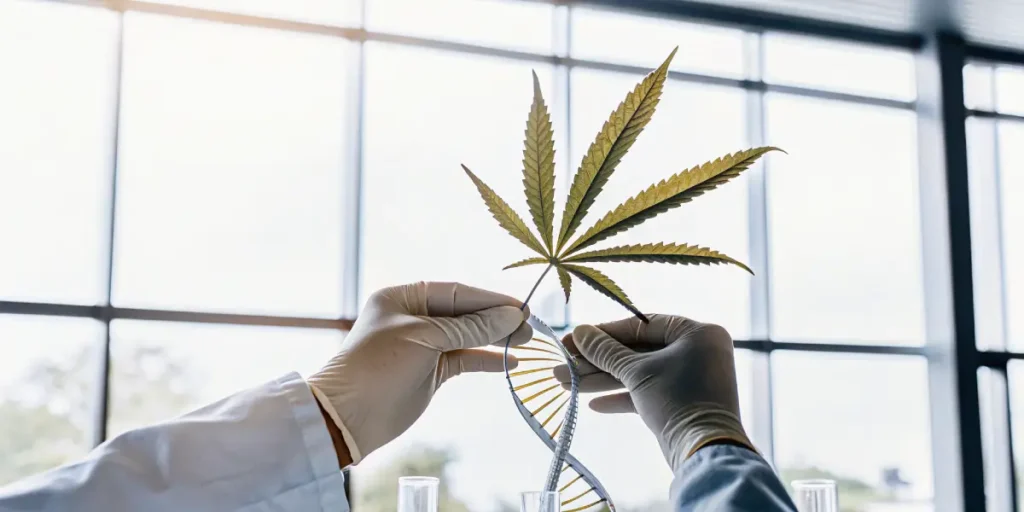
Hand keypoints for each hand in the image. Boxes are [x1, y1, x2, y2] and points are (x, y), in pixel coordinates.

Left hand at [308, 282, 531, 464]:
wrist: (348, 417)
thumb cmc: (377, 368)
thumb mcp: (425, 339)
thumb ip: (471, 327)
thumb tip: (511, 317)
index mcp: (403, 298)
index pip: (456, 292)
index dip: (490, 300)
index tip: (521, 308)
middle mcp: (413, 318)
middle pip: (464, 313)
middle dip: (496, 319)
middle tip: (529, 327)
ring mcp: (423, 345)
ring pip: (466, 336)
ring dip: (494, 339)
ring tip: (526, 342)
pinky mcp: (430, 371)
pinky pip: (463, 359)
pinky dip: (485, 360)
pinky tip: (509, 362)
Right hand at [553, 314, 753, 470]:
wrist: (703, 453)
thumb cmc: (677, 400)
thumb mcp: (637, 372)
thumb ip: (606, 351)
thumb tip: (580, 331)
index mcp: (697, 333)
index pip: (642, 325)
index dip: (604, 333)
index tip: (574, 338)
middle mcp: (697, 352)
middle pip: (637, 351)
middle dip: (597, 362)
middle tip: (563, 363)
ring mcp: (690, 379)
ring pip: (639, 374)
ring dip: (602, 380)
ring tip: (565, 384)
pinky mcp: (682, 404)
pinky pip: (648, 393)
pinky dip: (623, 397)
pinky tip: (593, 404)